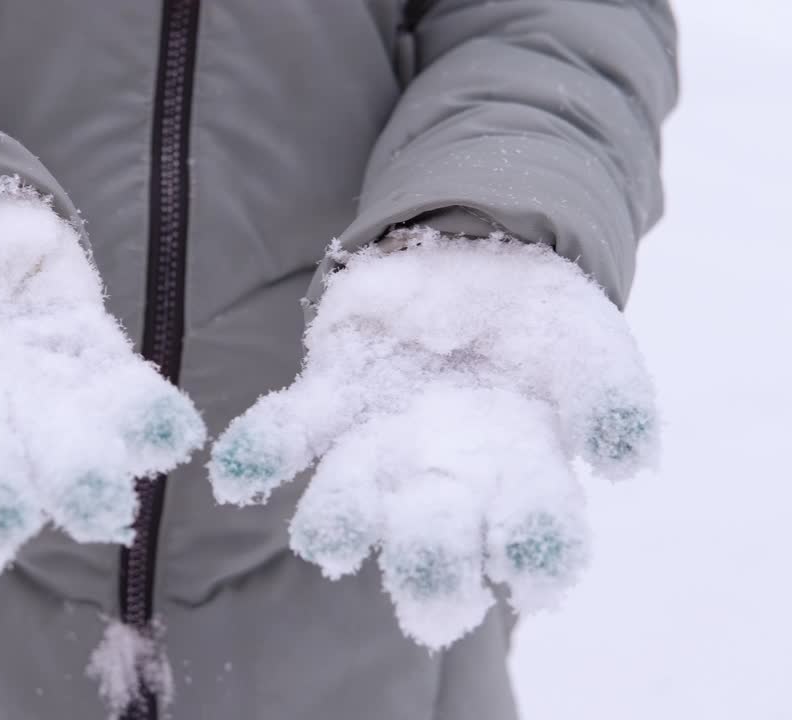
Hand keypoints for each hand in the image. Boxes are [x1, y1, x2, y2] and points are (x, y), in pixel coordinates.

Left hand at [207, 228, 657, 647]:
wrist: (473, 258)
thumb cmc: (541, 321)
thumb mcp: (591, 345)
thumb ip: (612, 395)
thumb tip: (626, 456)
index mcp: (516, 477)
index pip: (531, 535)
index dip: (532, 558)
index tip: (531, 572)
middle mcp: (440, 480)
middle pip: (432, 541)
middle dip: (428, 567)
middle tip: (431, 596)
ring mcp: (376, 445)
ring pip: (348, 502)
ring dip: (338, 522)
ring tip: (329, 537)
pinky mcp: (326, 399)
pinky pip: (286, 434)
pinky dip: (258, 453)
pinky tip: (235, 472)